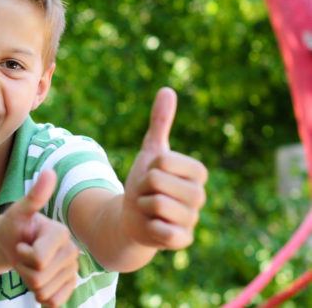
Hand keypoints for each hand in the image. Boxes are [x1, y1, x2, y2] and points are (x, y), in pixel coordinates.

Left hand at [0, 170, 79, 306]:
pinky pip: (53, 303)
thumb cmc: (14, 226)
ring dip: (29, 282)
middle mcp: (72, 252)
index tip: (23, 242)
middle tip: (24, 254)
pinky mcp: (70, 286)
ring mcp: (72, 270)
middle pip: (39, 278)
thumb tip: (49, 171)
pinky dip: (40, 296)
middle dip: (23, 269)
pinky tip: (38, 279)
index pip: (36, 260)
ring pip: (43, 292)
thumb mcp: (18, 211)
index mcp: (61, 233)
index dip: (22, 254)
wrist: (13, 244)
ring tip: (29, 264)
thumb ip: (35, 195)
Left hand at [122, 87, 207, 248]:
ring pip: (156, 204)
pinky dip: (149, 227)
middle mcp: (199, 196)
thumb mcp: (151, 152)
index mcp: (197, 172)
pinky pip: (162, 230)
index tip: (152, 174)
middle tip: (147, 193)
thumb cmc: (144, 183)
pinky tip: (152, 227)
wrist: (132, 218)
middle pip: (157, 181)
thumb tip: (167, 89)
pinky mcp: (182, 241)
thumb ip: (160, 123)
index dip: (149, 166)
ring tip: (148, 209)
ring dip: (143, 206)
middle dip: (143, 187)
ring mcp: (192, 219)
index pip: (164, 160)